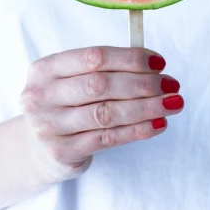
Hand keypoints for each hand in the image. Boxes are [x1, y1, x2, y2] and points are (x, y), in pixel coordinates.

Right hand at [20, 47, 183, 169]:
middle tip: (172, 85)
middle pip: (101, 85)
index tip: (159, 63)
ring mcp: (49, 126)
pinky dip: (138, 130)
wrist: (36, 149)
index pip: (94, 57)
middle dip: (143, 84)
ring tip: (173, 103)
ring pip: (107, 113)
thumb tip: (154, 68)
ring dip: (147, 107)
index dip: (131, 58)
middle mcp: (41, 96)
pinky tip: (158, 124)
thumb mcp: (71, 82)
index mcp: (45, 69)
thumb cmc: (65, 107)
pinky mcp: (62, 151)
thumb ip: (104, 71)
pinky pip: (109, 138)